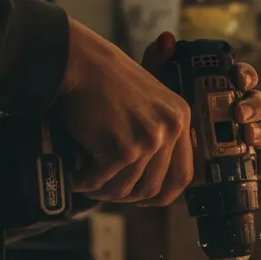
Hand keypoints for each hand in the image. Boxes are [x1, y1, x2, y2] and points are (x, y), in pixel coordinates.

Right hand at [52, 19, 193, 205]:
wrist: (76, 59)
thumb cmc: (103, 77)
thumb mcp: (147, 97)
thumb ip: (159, 127)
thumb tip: (159, 173)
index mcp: (180, 116)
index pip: (183, 173)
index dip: (165, 193)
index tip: (147, 199)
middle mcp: (171, 129)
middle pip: (154, 186)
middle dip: (129, 197)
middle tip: (109, 194)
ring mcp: (148, 140)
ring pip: (127, 188)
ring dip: (105, 193)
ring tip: (89, 187)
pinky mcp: (122, 149)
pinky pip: (103, 180)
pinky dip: (87, 183)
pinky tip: (77, 179)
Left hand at [142, 31, 260, 179]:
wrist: (156, 160)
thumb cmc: (160, 120)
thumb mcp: (155, 91)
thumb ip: (160, 64)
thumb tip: (167, 38)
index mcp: (224, 90)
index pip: (243, 77)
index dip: (246, 75)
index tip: (238, 79)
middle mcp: (239, 112)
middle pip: (258, 103)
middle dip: (254, 106)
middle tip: (239, 113)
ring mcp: (244, 139)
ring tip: (248, 137)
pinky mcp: (244, 164)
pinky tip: (259, 162)